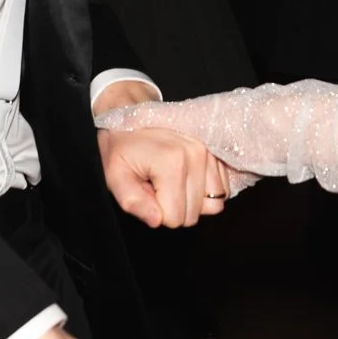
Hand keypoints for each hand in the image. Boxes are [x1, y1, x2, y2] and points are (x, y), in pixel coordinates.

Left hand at [100, 126, 235, 227]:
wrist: (132, 117)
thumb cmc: (121, 147)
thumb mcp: (115, 176)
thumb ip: (133, 203)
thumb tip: (157, 221)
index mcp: (172, 164)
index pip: (174, 218)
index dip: (156, 213)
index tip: (146, 193)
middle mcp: (196, 156)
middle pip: (193, 214)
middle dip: (174, 208)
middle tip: (156, 187)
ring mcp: (209, 153)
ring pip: (213, 204)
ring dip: (193, 202)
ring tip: (172, 184)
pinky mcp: (216, 153)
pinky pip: (222, 190)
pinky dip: (206, 192)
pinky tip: (187, 180)